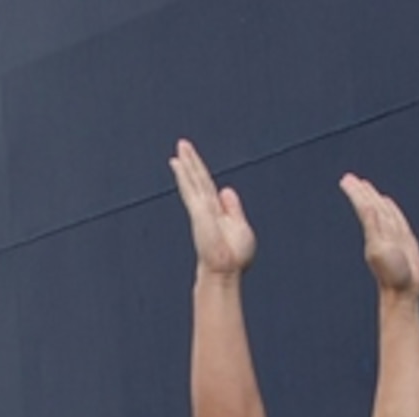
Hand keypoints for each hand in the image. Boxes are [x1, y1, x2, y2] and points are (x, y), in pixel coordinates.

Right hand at [170, 139, 254, 276]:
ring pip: (193, 180)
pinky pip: (190, 188)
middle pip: (198, 179)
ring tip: (179, 148)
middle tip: (182, 144)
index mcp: (217, 212)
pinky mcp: (198, 211)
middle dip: (191, 161)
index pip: (207, 186)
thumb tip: (227, 189)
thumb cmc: (235, 257)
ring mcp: (201, 209)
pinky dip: (183, 174)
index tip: (192, 159)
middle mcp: (206, 208)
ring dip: (186, 163)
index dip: (200, 172)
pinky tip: (177, 162)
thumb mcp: (241, 227)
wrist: (226, 271)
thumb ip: (233, 208)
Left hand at [342, 172, 418, 297]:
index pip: (363, 207)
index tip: (345, 180)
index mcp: (373, 231)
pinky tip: (386, 202)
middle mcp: (382, 231)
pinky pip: (397, 217)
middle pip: (370, 205)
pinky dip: (391, 208)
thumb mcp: (378, 249)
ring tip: (365, 186)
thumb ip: (373, 227)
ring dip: (373, 197)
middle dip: (360, 192)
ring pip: (382, 210)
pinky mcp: (405, 239)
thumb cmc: (391, 274)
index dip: (355, 193)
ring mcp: (393, 234)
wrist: (403, 291)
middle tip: (348, 178)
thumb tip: (367, 206)